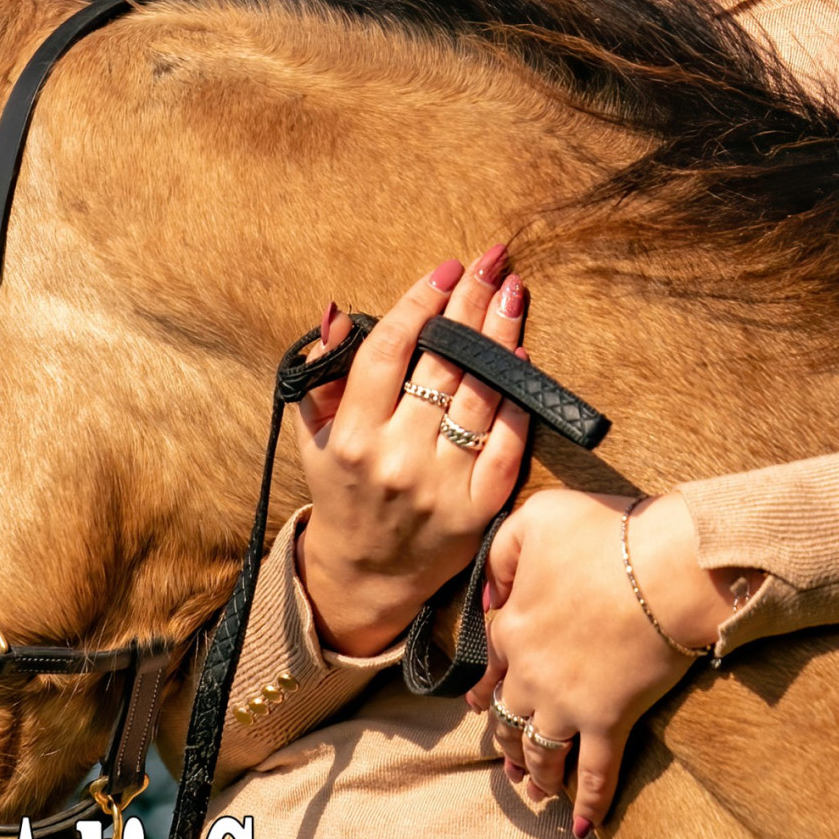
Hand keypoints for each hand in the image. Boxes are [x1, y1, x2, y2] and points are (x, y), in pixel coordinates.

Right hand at [294, 244, 529, 656]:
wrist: (368, 575)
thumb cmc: (341, 489)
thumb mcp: (314, 434)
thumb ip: (323, 373)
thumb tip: (335, 314)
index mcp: (352, 436)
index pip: (387, 353)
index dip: (418, 305)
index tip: (444, 271)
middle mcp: (396, 459)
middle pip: (441, 364)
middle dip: (470, 304)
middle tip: (492, 263)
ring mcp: (441, 486)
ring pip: (479, 394)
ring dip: (500, 336)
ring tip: (513, 293)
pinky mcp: (479, 508)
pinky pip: (506, 442)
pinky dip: (519, 397)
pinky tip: (525, 358)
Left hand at [470, 488, 759, 835]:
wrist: (663, 567)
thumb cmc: (605, 534)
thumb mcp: (535, 518)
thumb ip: (501, 554)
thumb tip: (486, 596)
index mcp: (511, 625)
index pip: (489, 664)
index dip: (485, 687)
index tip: (481, 705)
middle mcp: (530, 673)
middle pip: (508, 717)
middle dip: (505, 741)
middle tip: (507, 762)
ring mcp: (568, 703)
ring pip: (541, 752)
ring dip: (536, 774)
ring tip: (535, 792)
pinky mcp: (610, 721)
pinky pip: (595, 773)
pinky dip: (588, 802)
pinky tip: (582, 826)